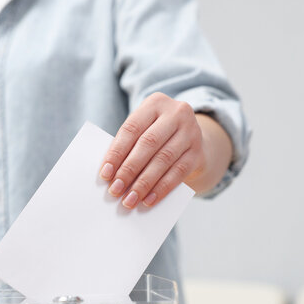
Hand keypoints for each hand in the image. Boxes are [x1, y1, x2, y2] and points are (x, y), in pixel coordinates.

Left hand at [99, 92, 205, 208]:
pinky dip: (161, 188)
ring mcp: (191, 132)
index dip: (116, 152)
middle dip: (129, 170)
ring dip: (144, 183)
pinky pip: (178, 173)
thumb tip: (110, 174)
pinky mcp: (198, 152)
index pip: (131, 129)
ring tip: (130, 199)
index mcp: (155, 103)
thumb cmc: (155, 134)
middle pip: (148, 144)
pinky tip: (149, 200)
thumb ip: (128, 145)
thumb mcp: (143, 129)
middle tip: (115, 190)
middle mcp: (176, 113)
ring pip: (163, 160)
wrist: (188, 135)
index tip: (105, 174)